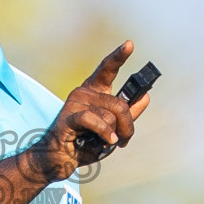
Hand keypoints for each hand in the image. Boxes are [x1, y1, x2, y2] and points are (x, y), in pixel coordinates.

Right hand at [28, 41, 150, 181]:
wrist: (57, 160)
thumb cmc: (83, 144)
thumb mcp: (112, 129)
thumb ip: (128, 113)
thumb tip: (145, 96)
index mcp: (93, 92)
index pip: (107, 69)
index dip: (119, 56)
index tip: (130, 44)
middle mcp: (83, 93)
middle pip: (119, 104)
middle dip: (127, 125)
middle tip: (124, 139)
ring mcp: (74, 103)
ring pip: (110, 115)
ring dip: (115, 134)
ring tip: (106, 143)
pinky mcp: (68, 117)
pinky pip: (96, 121)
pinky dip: (105, 133)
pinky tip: (106, 142)